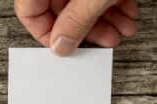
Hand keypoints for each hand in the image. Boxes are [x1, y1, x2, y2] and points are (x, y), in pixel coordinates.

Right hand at [15, 0, 138, 55]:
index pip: (29, 11)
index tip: (65, 46)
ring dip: (106, 19)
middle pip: (59, 8)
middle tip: (106, 39)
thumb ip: (76, 20)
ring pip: (82, 2)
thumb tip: (61, 46)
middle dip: (89, 28)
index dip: (45, 32)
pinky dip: (113, 4)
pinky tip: (127, 13)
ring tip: (125, 29)